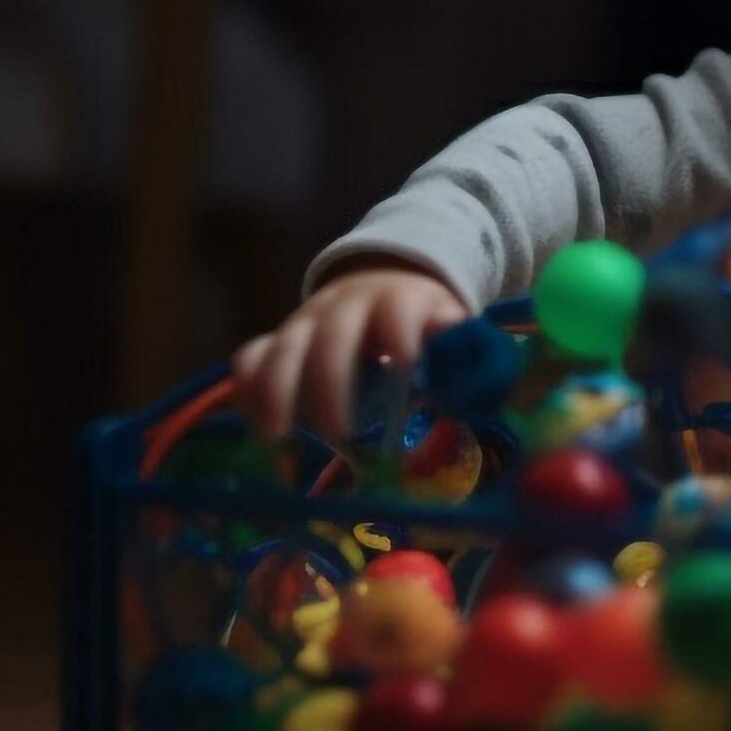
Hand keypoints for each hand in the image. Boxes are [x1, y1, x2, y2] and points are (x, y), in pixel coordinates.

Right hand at [231, 262, 469, 440]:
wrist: (383, 283)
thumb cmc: (423, 326)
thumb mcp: (449, 332)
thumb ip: (464, 356)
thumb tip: (481, 382)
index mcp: (400, 301)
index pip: (399, 310)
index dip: (400, 331)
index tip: (404, 363)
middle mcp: (346, 306)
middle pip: (331, 338)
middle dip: (331, 387)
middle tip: (339, 437)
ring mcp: (305, 322)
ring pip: (279, 349)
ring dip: (277, 397)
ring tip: (281, 446)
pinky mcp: (277, 341)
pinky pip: (250, 361)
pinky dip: (249, 395)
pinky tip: (261, 434)